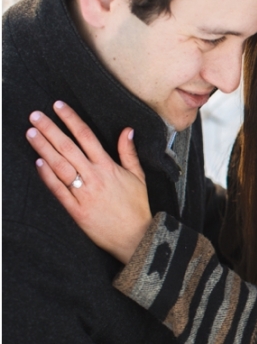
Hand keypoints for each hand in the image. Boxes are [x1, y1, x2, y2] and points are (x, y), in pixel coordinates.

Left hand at [26, 101, 151, 263]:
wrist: (136, 237)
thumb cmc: (137, 207)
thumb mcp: (139, 177)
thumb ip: (129, 153)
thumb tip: (127, 130)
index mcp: (109, 167)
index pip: (87, 136)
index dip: (71, 119)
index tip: (58, 106)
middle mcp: (95, 177)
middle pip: (69, 148)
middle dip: (50, 129)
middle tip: (34, 115)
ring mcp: (85, 194)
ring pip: (60, 166)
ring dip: (44, 149)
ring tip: (30, 133)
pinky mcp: (77, 211)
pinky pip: (59, 191)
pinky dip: (48, 177)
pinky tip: (38, 163)